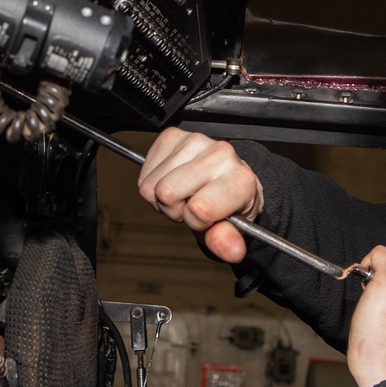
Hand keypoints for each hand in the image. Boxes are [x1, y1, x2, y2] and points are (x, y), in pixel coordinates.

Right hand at [138, 129, 263, 262]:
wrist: (230, 180)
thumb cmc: (229, 206)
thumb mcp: (231, 230)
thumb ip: (228, 241)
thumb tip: (232, 251)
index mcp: (241, 180)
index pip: (200, 208)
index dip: (196, 220)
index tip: (207, 217)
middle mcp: (222, 154)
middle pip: (166, 193)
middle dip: (176, 209)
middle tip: (192, 206)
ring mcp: (197, 140)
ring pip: (153, 184)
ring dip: (164, 196)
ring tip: (185, 194)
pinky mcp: (174, 134)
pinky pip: (144, 171)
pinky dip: (154, 181)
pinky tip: (175, 181)